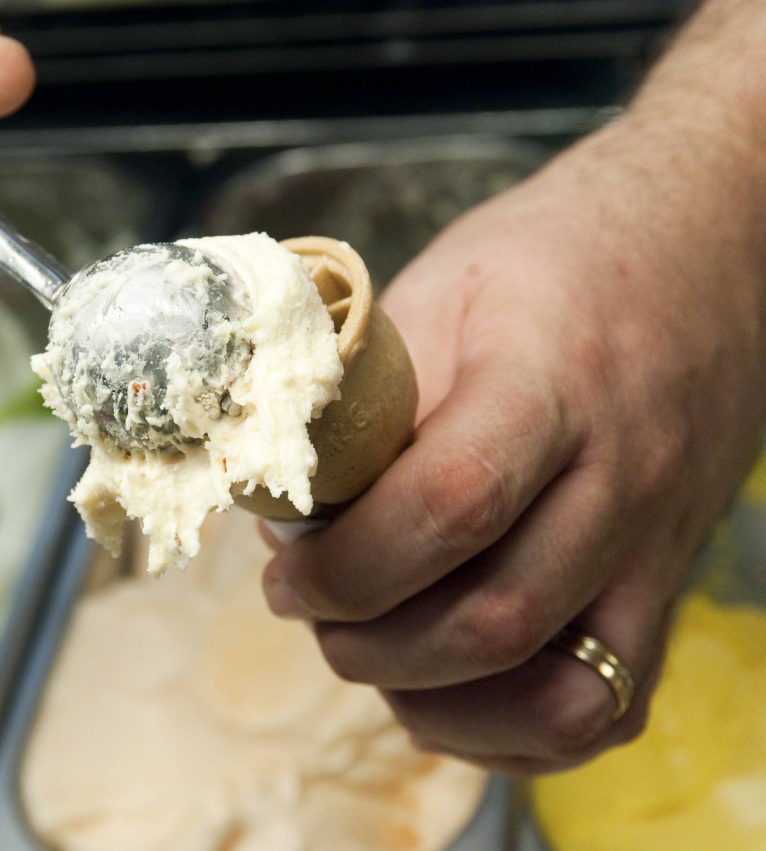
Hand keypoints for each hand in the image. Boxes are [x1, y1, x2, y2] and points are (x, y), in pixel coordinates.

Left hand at [262, 116, 765, 774]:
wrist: (702, 255)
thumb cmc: (553, 263)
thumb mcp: (440, 288)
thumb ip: (365, 394)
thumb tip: (285, 502)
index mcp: (550, 383)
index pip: (455, 502)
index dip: (350, 561)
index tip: (285, 568)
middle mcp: (621, 481)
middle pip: (494, 619)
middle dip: (365, 641)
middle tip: (305, 605)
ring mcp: (655, 549)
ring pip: (557, 696)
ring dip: (430, 699)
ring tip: (362, 646)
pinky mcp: (667, 590)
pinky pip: (605, 712)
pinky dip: (506, 731)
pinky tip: (436, 688)